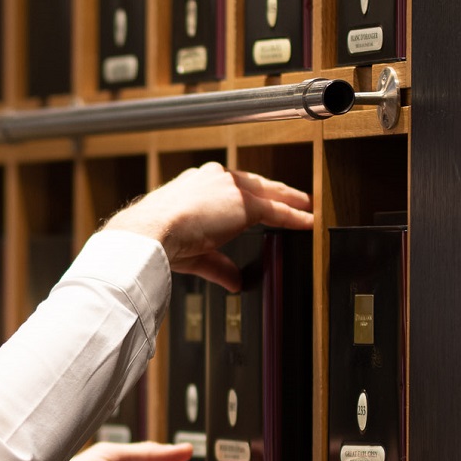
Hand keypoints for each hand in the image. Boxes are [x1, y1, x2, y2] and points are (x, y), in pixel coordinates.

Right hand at [102, 162, 313, 290]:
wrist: (152, 231)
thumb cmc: (159, 239)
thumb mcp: (194, 254)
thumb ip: (218, 265)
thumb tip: (235, 282)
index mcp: (196, 184)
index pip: (231, 186)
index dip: (249, 194)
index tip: (259, 201)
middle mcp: (214, 178)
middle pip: (255, 183)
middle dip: (275, 190)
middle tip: (294, 196)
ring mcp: (230, 187)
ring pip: (269, 192)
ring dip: (289, 199)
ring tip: (306, 205)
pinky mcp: (244, 203)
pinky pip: (277, 210)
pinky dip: (295, 216)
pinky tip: (308, 220)